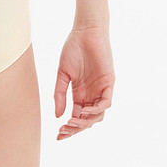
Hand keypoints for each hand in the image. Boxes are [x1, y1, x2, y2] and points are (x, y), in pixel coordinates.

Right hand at [53, 23, 114, 140]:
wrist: (85, 31)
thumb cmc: (73, 49)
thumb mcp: (63, 74)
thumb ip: (60, 94)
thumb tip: (57, 115)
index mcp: (80, 93)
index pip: (76, 116)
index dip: (68, 128)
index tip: (58, 135)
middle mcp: (92, 94)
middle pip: (86, 120)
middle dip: (75, 128)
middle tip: (64, 130)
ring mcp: (101, 89)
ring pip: (97, 115)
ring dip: (85, 122)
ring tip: (73, 122)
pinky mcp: (109, 83)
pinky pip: (106, 102)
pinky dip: (96, 109)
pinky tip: (84, 111)